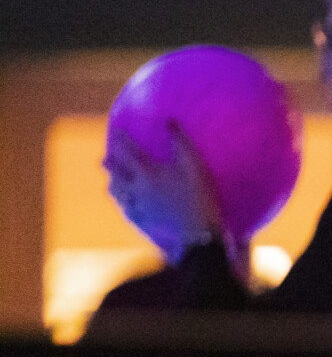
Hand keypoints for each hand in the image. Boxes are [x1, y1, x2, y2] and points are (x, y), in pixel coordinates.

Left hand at [103, 121, 225, 255]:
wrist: (197, 235)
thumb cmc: (199, 198)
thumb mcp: (195, 167)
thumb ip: (181, 143)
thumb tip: (170, 121)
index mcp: (148, 173)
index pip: (128, 151)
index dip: (122, 139)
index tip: (118, 132)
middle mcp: (136, 188)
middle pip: (114, 172)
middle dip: (109, 162)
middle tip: (107, 157)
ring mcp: (136, 206)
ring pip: (115, 192)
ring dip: (113, 182)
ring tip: (113, 180)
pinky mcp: (140, 221)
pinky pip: (124, 209)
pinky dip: (122, 202)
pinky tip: (126, 203)